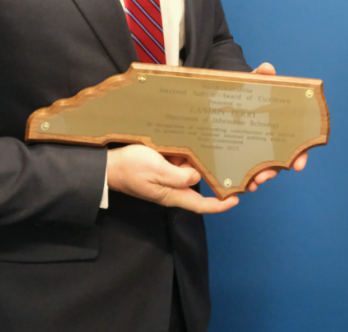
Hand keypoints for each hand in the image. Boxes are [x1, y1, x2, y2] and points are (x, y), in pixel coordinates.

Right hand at [107, 144, 238, 213]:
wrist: (110, 166)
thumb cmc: (131, 168)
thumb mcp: (156, 170)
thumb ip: (178, 175)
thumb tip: (198, 176)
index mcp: (173, 194)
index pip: (201, 205)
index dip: (220, 204)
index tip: (236, 199)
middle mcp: (174, 188)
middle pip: (200, 187)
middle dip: (217, 181)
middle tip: (236, 169)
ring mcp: (169, 178)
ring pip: (193, 172)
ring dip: (204, 163)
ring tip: (221, 151)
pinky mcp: (164, 167)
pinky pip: (182, 162)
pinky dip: (191, 155)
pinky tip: (199, 143)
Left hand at [244, 62, 307, 191]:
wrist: (230, 96)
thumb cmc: (249, 91)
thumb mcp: (253, 82)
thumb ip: (261, 75)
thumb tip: (267, 69)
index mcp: (281, 125)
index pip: (297, 143)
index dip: (300, 154)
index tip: (299, 165)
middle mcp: (272, 140)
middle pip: (279, 160)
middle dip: (274, 170)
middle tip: (266, 175)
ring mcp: (258, 148)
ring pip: (264, 168)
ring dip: (260, 176)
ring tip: (253, 181)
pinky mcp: (242, 152)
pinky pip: (246, 169)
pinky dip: (245, 178)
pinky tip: (241, 182)